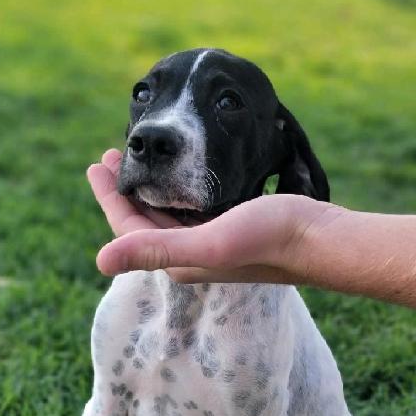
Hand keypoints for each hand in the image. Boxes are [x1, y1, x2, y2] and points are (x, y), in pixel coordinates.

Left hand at [86, 149, 341, 283]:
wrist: (320, 239)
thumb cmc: (268, 238)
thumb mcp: (209, 240)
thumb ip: (156, 248)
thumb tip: (99, 261)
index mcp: (178, 261)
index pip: (128, 229)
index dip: (109, 197)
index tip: (95, 163)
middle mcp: (191, 255)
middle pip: (145, 221)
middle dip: (127, 189)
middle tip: (113, 154)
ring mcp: (212, 241)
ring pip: (168, 213)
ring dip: (151, 187)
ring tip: (142, 160)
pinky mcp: (232, 227)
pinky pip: (192, 207)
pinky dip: (177, 188)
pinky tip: (180, 173)